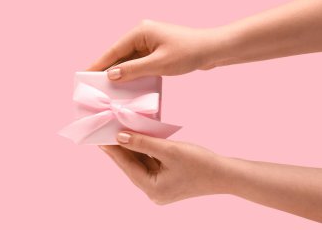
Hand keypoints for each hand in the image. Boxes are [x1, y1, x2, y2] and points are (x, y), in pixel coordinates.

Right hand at [87, 20, 230, 81]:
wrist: (213, 50)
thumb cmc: (188, 53)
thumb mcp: (159, 64)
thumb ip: (134, 70)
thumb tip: (112, 75)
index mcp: (141, 32)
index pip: (115, 50)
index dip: (100, 63)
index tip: (86, 74)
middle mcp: (143, 35)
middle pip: (120, 54)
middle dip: (109, 70)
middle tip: (94, 85)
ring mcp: (150, 43)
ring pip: (130, 60)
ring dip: (122, 73)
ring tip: (107, 88)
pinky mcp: (157, 51)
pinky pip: (140, 63)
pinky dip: (134, 73)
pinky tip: (127, 86)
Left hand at [99, 131, 227, 203]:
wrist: (225, 174)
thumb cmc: (200, 163)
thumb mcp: (169, 150)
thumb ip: (143, 143)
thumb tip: (120, 137)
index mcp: (152, 188)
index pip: (127, 166)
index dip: (112, 151)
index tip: (98, 138)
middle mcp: (153, 191)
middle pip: (132, 165)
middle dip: (121, 148)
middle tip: (105, 132)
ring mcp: (160, 186)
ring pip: (141, 163)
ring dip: (132, 148)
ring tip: (118, 132)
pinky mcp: (166, 180)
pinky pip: (150, 163)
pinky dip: (144, 151)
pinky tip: (137, 139)